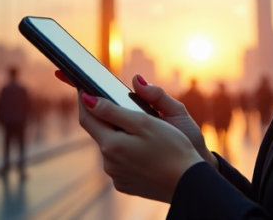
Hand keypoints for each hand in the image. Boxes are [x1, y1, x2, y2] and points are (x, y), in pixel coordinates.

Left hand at [52, 71, 216, 168]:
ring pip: (111, 148)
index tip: (83, 87)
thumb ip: (113, 111)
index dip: (84, 100)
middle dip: (106, 118)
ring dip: (119, 136)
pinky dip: (128, 152)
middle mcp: (109, 163)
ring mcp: (117, 176)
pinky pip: (121, 163)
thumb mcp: (144, 123)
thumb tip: (88, 99)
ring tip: (140, 129)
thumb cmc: (173, 149)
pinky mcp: (127, 185)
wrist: (189, 183)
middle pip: (100, 133)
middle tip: (120, 105)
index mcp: (111, 145)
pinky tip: (145, 149)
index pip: (87, 118)